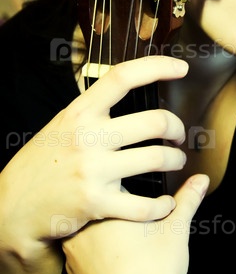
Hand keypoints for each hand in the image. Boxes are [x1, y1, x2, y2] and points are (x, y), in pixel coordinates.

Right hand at [0, 56, 188, 247]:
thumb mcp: (62, 124)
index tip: (180, 67)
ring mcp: (92, 170)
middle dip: (177, 128)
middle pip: (154, 121)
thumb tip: (127, 86)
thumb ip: (92, 109)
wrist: (13, 207)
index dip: (156, 67)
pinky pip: (145, 205)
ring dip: (175, 160)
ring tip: (175, 161)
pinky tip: (166, 204)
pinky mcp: (96, 202)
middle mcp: (87, 137)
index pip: (122, 76)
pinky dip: (163, 205)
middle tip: (179, 135)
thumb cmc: (44, 162)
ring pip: (156, 159)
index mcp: (79, 112)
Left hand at [63, 174, 209, 273]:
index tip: (141, 186)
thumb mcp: (175, 230)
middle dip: (116, 203)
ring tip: (126, 238)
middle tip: (135, 216)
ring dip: (103, 225)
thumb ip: (187, 199)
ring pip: (87, 225)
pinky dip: (95, 247)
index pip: (114, 180)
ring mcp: (73, 250)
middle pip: (97, 202)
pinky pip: (81, 248)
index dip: (130, 181)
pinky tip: (115, 256)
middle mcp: (83, 226)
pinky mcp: (72, 271)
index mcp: (107, 208)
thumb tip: (200, 180)